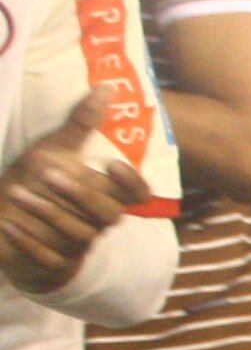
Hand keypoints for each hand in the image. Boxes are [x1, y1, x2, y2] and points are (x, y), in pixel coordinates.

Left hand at [0, 97, 142, 295]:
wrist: (9, 220)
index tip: (113, 164)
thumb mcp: (54, 151)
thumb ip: (81, 124)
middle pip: (108, 214)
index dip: (132, 184)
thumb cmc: (38, 183)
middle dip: (79, 194)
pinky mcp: (54, 262)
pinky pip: (48, 256)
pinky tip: (7, 224)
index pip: (138, 195)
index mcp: (105, 194)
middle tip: (49, 174)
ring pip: (77, 234)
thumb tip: (106, 87)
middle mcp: (98, 220)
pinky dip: (27, 240)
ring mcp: (78, 244)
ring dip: (46, 213)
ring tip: (16, 192)